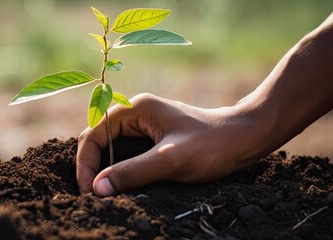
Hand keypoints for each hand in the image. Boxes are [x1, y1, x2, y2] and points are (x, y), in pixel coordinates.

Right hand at [76, 93, 271, 195]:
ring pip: (115, 150)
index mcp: (135, 109)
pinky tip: (126, 187)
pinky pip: (130, 155)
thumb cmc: (211, 145)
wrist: (246, 138)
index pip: (94, 134)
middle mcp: (137, 114)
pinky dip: (124, 171)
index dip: (87, 163)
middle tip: (95, 196)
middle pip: (101, 141)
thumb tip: (98, 188)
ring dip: (108, 171)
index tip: (89, 191)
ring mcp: (147, 126)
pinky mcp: (156, 139)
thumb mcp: (170, 161)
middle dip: (94, 167)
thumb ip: (132, 173)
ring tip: (107, 194)